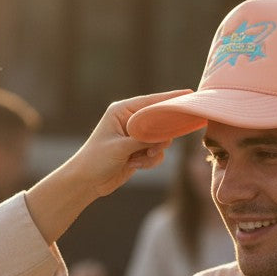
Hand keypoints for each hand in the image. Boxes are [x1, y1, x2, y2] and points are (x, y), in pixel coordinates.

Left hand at [24, 89, 188, 243]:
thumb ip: (144, 140)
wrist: (87, 182)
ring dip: (153, 152)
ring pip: (161, 140)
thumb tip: (165, 137)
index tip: (190, 92)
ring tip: (137, 160)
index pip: (151, 102)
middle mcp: (130, 120)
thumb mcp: (120, 148)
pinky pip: (157, 153)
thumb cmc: (96, 160)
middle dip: (160, 137)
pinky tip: (134, 166)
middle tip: (155, 146)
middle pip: (160, 121)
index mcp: (122, 111)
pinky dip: (150, 161)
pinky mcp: (138, 150)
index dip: (171, 98)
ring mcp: (135, 135)